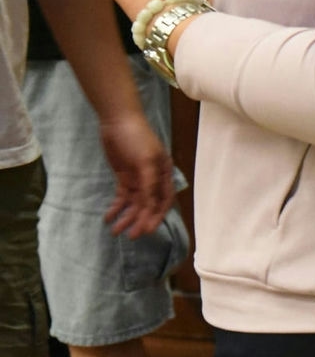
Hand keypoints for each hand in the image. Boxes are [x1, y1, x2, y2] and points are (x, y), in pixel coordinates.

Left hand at [97, 111, 175, 238]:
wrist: (118, 121)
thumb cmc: (137, 138)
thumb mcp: (146, 160)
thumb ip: (149, 183)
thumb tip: (151, 206)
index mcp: (164, 174)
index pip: (163, 201)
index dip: (156, 217)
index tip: (147, 231)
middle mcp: (153, 179)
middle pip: (149, 206)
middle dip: (140, 221)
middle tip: (130, 236)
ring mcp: (138, 179)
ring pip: (134, 204)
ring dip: (126, 218)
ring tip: (115, 231)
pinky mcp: (124, 177)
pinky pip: (122, 197)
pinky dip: (116, 208)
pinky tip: (108, 217)